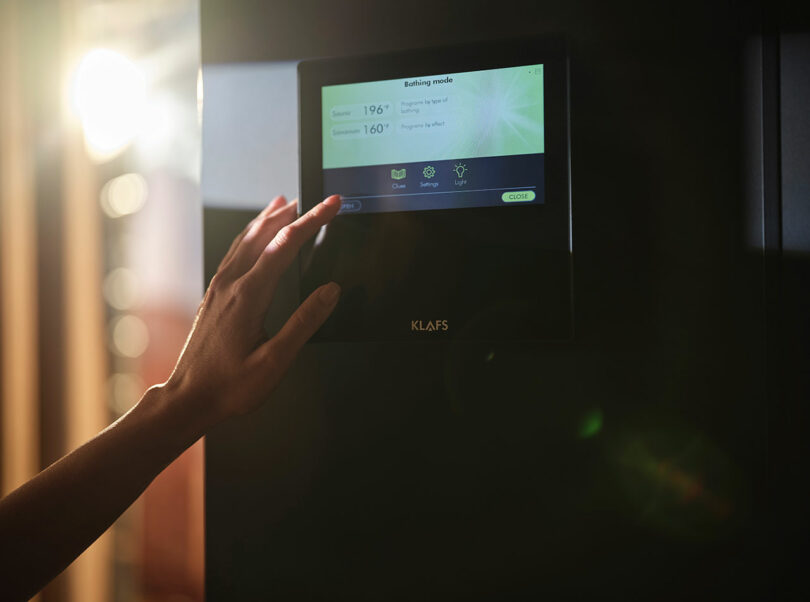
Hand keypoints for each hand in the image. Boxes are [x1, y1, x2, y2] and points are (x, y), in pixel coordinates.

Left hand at [161, 194, 341, 432]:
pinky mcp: (214, 296)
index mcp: (248, 296)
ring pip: (245, 241)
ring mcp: (219, 289)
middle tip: (317, 200)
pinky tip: (254, 237)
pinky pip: (235, 254)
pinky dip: (250, 236)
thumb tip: (330, 292)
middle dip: (294, 213)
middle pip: (264, 236)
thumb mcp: (275, 361)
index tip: (331, 205)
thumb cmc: (229, 386)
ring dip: (268, 219)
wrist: (187, 399)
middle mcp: (230, 285)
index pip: (285, 247)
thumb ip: (304, 323)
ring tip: (285, 202)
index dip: (312, 222)